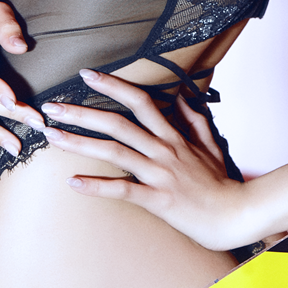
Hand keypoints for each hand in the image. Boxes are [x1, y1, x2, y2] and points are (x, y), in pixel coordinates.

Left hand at [39, 69, 254, 251]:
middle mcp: (164, 149)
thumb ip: (196, 120)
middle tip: (51, 106)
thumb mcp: (212, 144)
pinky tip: (73, 182)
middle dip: (81, 112)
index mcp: (173, 136)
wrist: (236, 213)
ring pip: (114, 151)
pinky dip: (97, 186)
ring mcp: (160, 174)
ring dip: (79, 143)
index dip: (113, 84)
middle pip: (117, 123)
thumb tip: (186, 97)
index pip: (140, 101)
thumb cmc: (222, 182)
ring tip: (52, 136)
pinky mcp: (158, 199)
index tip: (86, 74)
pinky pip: (123, 190)